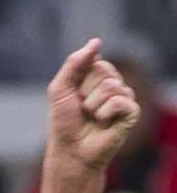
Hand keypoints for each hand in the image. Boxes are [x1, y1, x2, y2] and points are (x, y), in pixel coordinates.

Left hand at [46, 39, 139, 172]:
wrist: (70, 151)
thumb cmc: (64, 122)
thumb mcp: (60, 89)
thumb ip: (74, 63)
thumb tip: (96, 41)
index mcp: (96, 77)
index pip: (94, 61)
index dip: (78, 79)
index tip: (73, 96)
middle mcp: (112, 84)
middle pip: (104, 70)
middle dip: (86, 91)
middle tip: (82, 109)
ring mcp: (124, 97)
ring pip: (112, 85)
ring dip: (93, 104)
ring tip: (91, 118)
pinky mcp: (131, 112)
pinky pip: (120, 101)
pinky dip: (104, 113)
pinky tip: (102, 123)